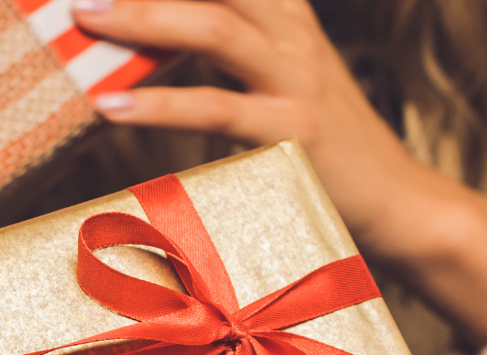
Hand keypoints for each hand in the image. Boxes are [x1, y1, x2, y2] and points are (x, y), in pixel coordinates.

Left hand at [70, 0, 486, 345]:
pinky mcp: (294, 132)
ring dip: (144, 17)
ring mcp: (297, 80)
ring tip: (85, 16)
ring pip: (215, 28)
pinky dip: (161, 106)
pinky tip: (113, 106)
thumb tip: (145, 41)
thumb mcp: (279, 81)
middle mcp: (293, 34)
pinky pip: (219, 109)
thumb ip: (224, 52)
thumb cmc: (326, 147)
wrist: (402, 204)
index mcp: (286, 14)